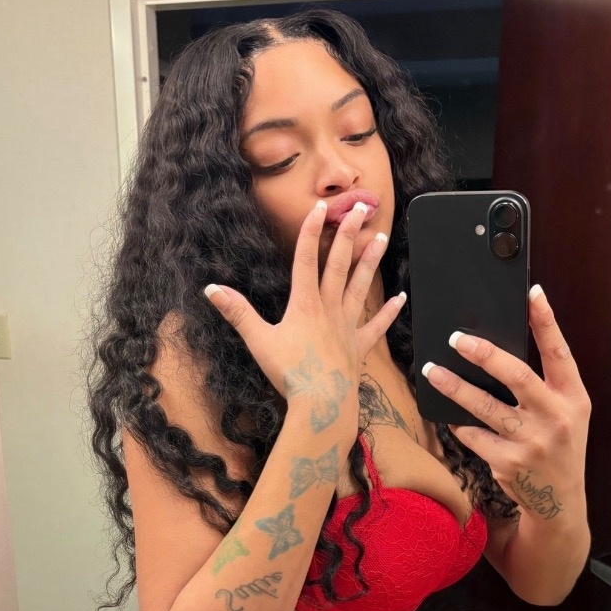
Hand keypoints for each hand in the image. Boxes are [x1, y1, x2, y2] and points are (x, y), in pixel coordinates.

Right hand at [204, 200, 404, 433]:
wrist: (322, 402)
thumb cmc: (290, 373)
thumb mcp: (258, 341)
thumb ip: (237, 312)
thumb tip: (211, 289)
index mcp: (304, 304)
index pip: (306, 259)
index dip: (311, 231)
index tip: (319, 208)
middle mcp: (329, 308)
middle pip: (339, 265)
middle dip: (348, 234)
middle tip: (360, 209)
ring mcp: (347, 326)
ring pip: (360, 287)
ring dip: (369, 262)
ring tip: (381, 239)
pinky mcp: (359, 346)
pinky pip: (377, 326)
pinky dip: (389, 312)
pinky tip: (400, 297)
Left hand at [422, 285, 590, 520]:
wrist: (559, 502)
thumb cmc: (558, 445)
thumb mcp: (566, 413)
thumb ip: (544, 384)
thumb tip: (498, 349)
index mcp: (574, 398)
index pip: (560, 352)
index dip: (546, 321)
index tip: (531, 293)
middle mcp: (557, 417)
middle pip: (517, 376)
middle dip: (484, 354)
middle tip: (456, 339)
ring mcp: (532, 442)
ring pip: (485, 407)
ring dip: (454, 387)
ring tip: (432, 371)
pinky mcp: (508, 463)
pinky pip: (473, 434)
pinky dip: (458, 423)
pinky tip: (447, 413)